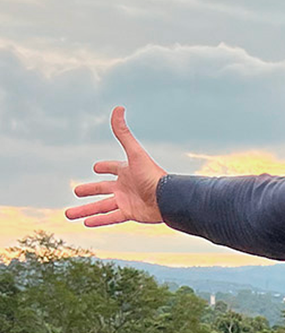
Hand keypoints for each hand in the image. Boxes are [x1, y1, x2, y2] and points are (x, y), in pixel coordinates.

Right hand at [66, 106, 167, 225]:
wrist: (168, 199)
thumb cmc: (152, 175)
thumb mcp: (135, 153)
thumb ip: (124, 133)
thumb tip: (118, 108)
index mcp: (127, 171)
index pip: (113, 167)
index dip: (105, 167)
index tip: (96, 167)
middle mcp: (126, 186)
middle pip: (103, 188)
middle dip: (90, 190)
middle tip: (76, 191)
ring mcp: (127, 201)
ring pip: (101, 206)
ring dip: (85, 210)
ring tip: (69, 214)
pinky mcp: (130, 214)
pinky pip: (110, 218)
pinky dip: (98, 221)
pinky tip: (86, 223)